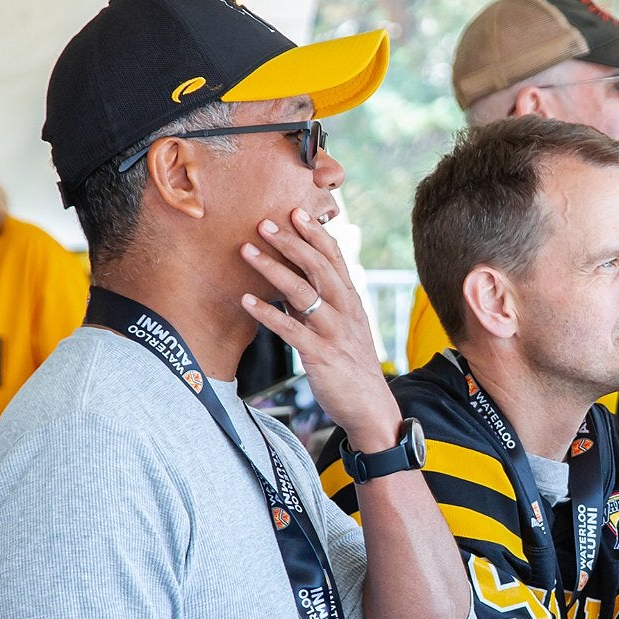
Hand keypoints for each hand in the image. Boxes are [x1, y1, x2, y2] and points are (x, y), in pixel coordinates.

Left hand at [239, 208, 399, 451]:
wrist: (371, 407)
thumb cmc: (352, 365)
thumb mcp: (343, 328)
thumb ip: (321, 304)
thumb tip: (292, 282)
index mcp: (351, 301)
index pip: (335, 258)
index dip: (315, 234)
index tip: (295, 211)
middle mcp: (346, 311)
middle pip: (318, 267)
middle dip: (289, 243)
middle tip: (263, 223)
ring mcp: (334, 332)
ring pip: (303, 292)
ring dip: (272, 269)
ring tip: (246, 251)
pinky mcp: (321, 355)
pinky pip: (291, 329)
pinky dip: (268, 314)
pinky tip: (246, 301)